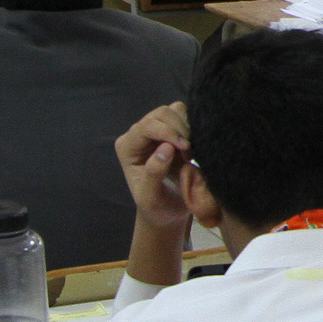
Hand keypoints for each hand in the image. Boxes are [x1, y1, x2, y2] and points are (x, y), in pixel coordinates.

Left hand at [115, 104, 192, 228]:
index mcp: (128, 147)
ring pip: (175, 110)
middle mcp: (139, 134)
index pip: (147, 126)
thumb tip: (165, 148)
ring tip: (191, 152)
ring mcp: (156, 130)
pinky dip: (193, 127)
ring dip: (188, 128)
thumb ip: (154, 173)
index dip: (168, 132)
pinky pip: (185, 115)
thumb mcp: (151, 197)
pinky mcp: (173, 130)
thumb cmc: (157, 207)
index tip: (187, 149)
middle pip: (162, 113)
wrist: (169, 210)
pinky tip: (194, 147)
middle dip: (180, 130)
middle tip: (190, 155)